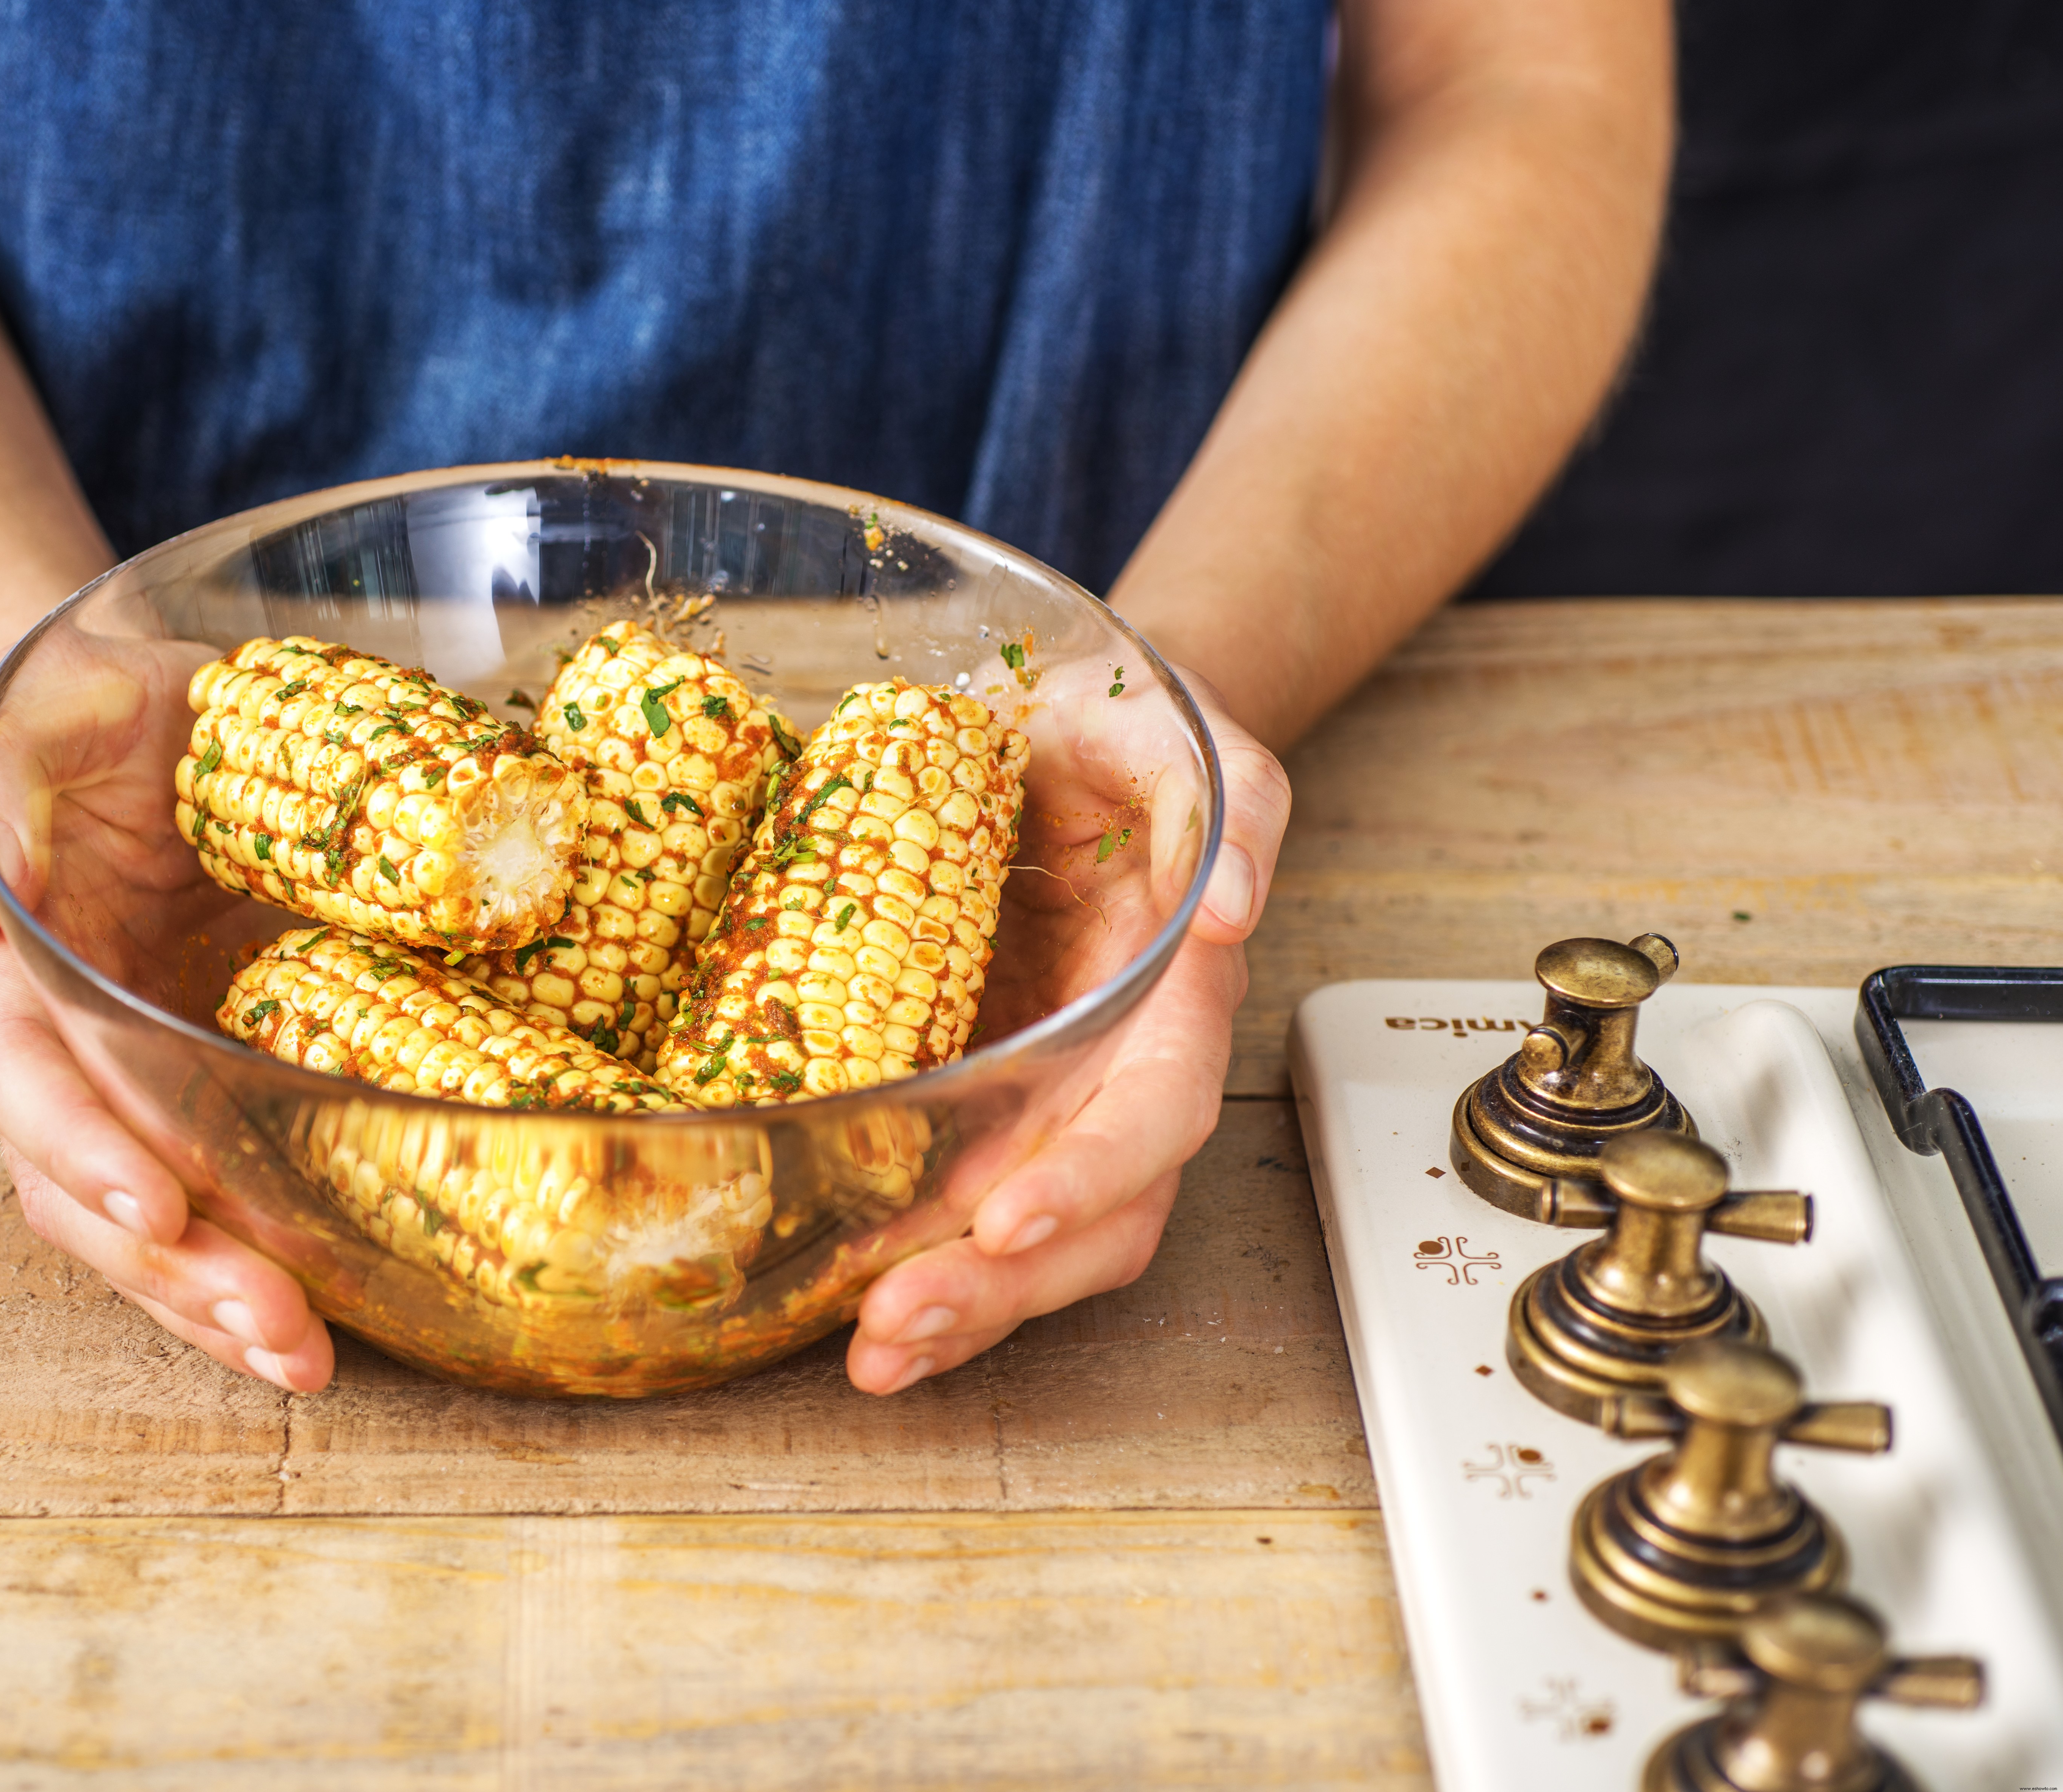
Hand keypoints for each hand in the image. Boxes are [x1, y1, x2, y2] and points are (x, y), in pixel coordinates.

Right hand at [0, 634, 334, 1390]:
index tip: (157, 1201)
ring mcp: (135, 1085)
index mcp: (7, 973)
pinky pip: (227, 1195)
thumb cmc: (80, 712)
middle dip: (175, 1270)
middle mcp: (63, 1051)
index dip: (81, 1149)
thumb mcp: (22, 719)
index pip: (26, 1082)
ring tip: (300, 1358)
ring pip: (153, 1227)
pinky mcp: (213, 1089)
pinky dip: (266, 1266)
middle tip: (271, 1327)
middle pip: (93, 1193)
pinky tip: (326, 1327)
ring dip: (219, 1303)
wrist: (155, 707)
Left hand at [844, 667, 1290, 1391]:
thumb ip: (1229, 804)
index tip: (1005, 1222)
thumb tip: (1231, 909)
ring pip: (1032, 1241)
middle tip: (897, 1328)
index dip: (1090, 1177)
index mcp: (1172, 992)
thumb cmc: (1118, 733)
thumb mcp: (1177, 733)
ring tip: (872, 1355)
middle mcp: (1118, 1066)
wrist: (1062, 729)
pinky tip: (853, 1313)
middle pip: (1093, 1217)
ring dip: (958, 1310)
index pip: (1155, 1112)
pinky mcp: (983, 1100)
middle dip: (1001, 1288)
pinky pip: (964, 1209)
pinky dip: (921, 1269)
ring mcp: (1051, 1095)